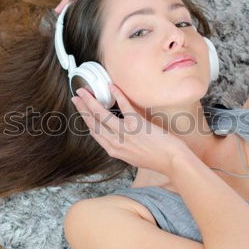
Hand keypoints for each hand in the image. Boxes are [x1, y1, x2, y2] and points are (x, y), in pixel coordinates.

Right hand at [70, 84, 187, 176]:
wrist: (172, 161)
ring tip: (84, 91)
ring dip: (91, 101)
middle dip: (83, 108)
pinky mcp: (136, 124)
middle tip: (76, 96)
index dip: (85, 119)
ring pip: (102, 114)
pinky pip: (124, 106)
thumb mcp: (133, 157)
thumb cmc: (157, 159)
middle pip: (94, 122)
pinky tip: (112, 87)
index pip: (94, 132)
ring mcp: (125, 133)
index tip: (81, 110)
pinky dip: (117, 95)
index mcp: (114, 150)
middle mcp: (116, 142)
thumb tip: (118, 136)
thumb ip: (123, 146)